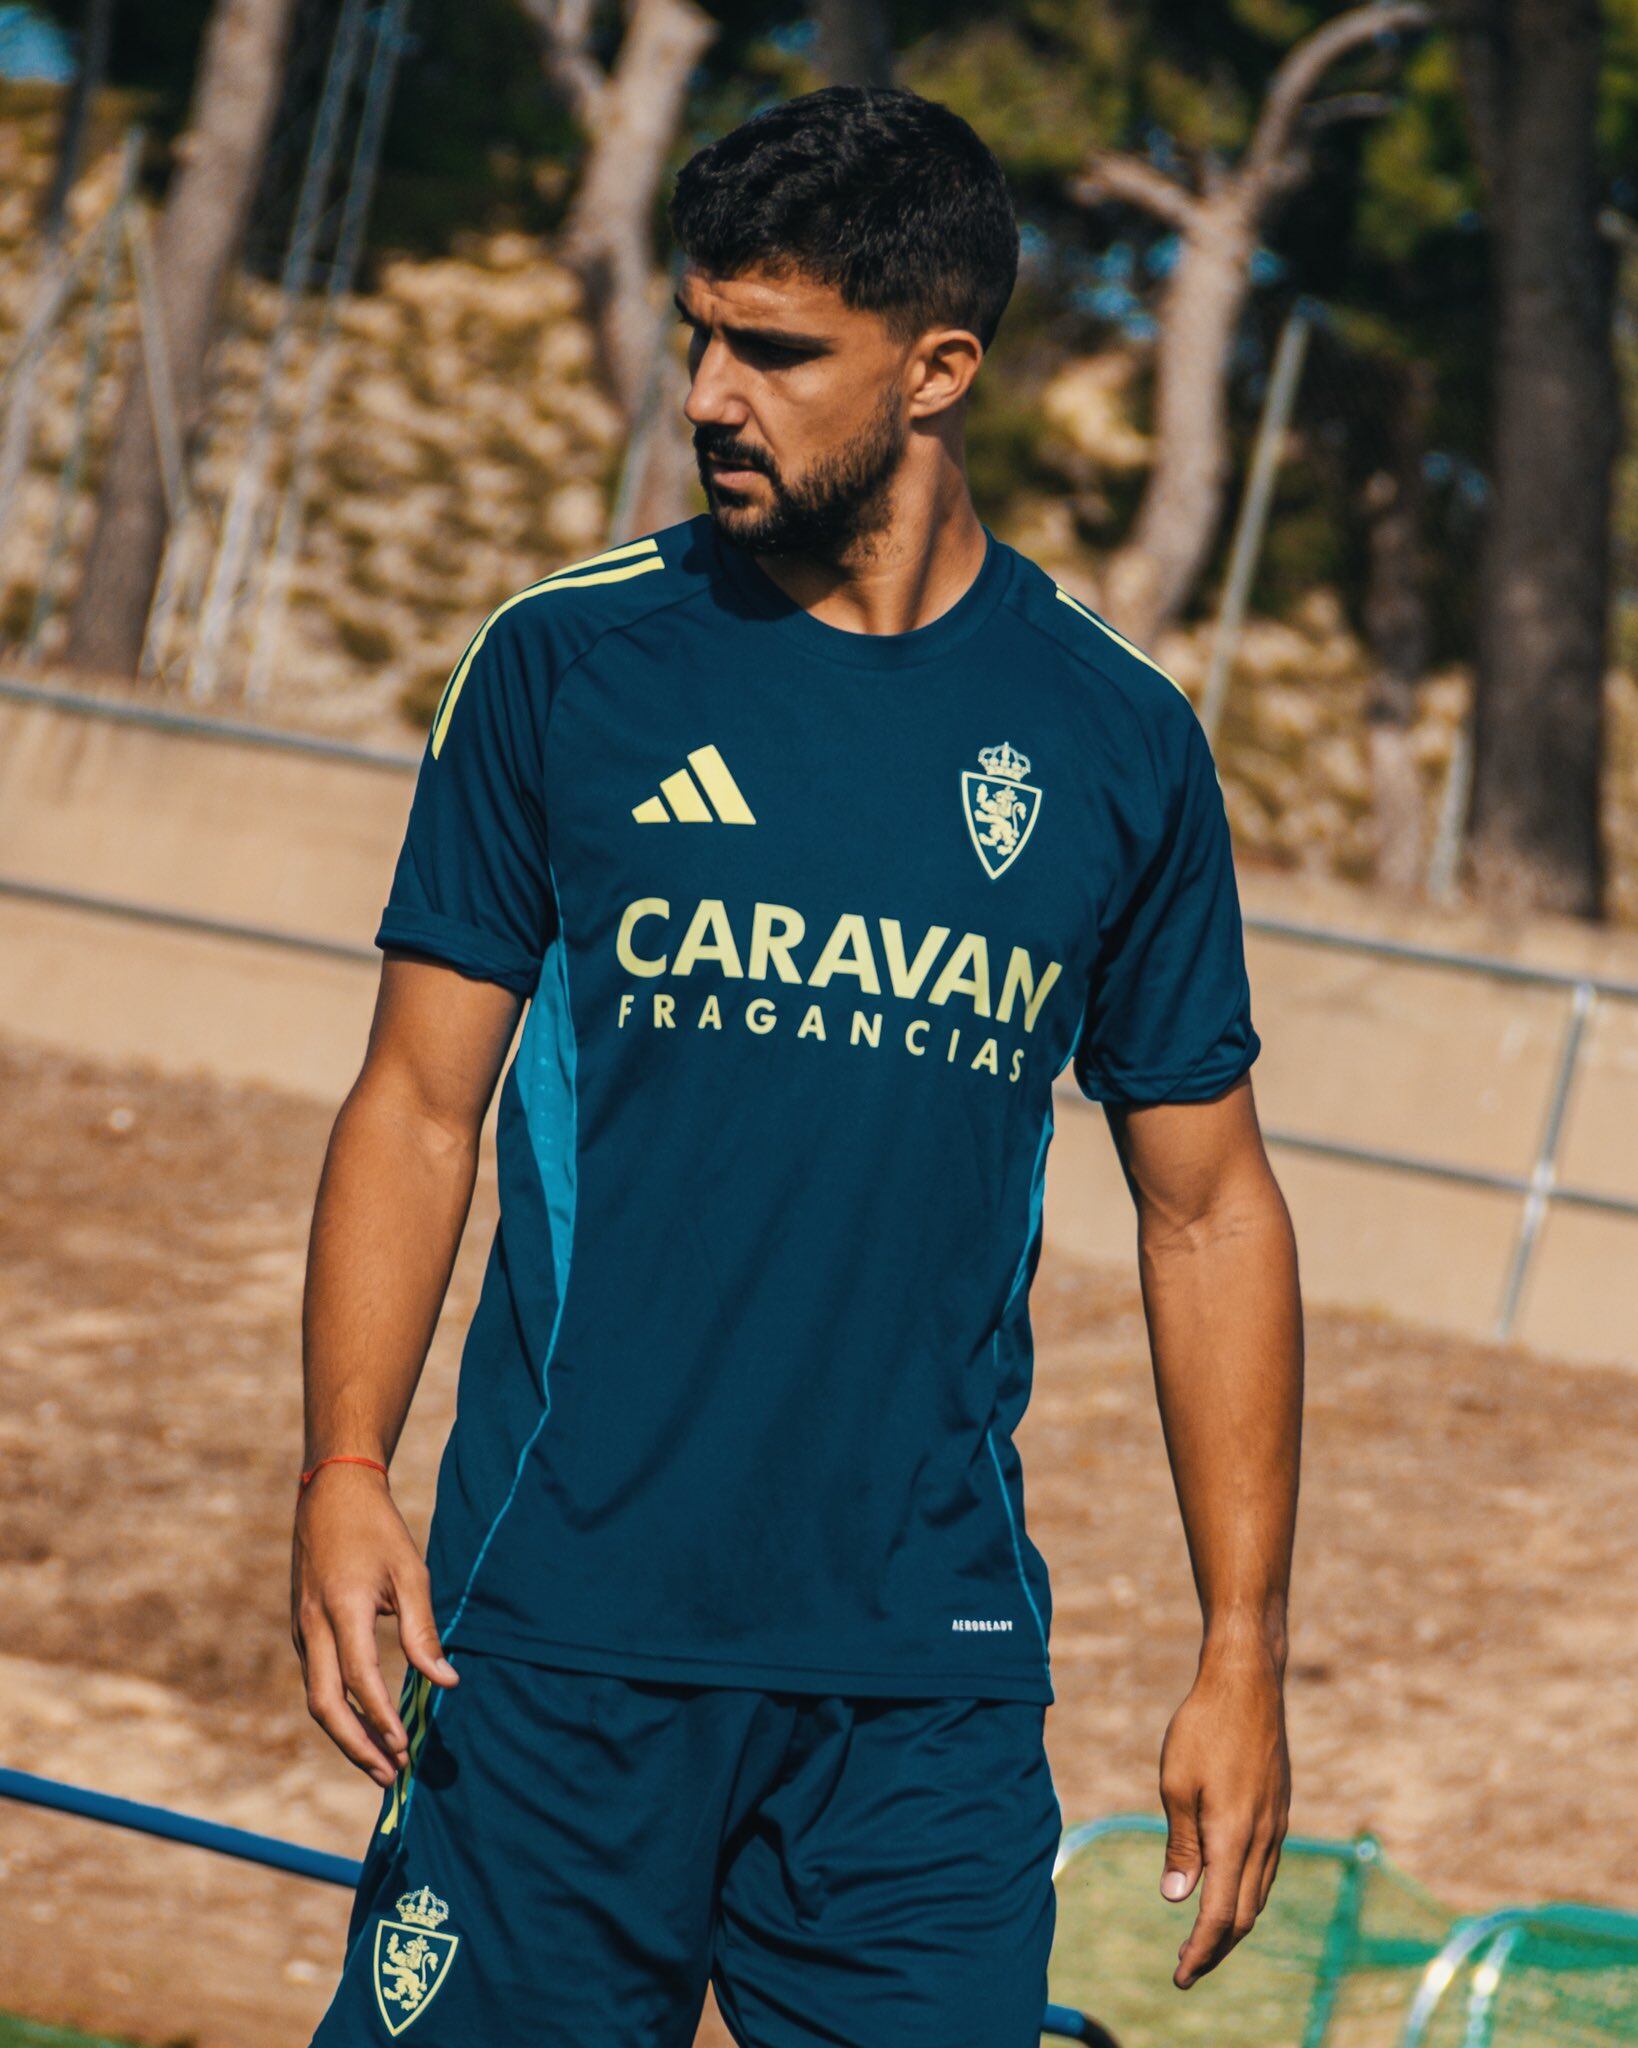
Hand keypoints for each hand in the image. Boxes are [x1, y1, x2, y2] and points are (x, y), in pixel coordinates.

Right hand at [290, 1463, 457, 1785]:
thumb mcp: (411, 1572)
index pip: (359, 1679)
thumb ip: (423, 1630)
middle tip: (392, 1777)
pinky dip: (341, 1709)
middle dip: (357, 1747)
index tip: (405, 1748)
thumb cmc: (378, 1530)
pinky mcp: (302, 1629)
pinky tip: (366, 1723)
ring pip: (318, 1698)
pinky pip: (318, 1680)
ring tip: (384, 1763)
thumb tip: (447, 1683)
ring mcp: (301, 1629)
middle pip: (325, 1705)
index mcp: (342, 1609)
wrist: (330, 1493)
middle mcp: (312, 1625)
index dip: (381, 1719)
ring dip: (348, 1735)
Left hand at [1157, 1637, 1289, 1988]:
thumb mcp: (1176, 1783)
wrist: (1247, 1682)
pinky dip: (1245, 1891)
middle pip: (1243, 1914)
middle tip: (1186, 1967)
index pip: (1219, 1915)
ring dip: (1231, 1921)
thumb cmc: (1203, 1727)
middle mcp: (1263, 1838)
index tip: (1180, 1977)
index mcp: (1234, 1837)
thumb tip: (1178, 1900)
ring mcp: (1276, 1824)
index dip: (1201, 1952)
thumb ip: (1180, 1845)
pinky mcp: (1279, 1809)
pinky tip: (1227, 1888)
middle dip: (1216, 1948)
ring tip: (1203, 1938)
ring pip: (1258, 1893)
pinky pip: (1266, 1867)